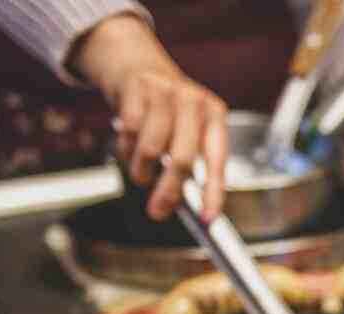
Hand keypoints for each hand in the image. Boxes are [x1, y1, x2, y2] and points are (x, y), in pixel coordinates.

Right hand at [72, 14, 229, 221]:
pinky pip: (128, 134)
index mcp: (214, 115)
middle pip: (183, 160)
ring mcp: (165, 93)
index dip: (214, 192)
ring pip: (151, 150)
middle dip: (169, 192)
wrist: (135, 64)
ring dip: (142, 171)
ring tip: (141, 173)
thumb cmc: (165, 109)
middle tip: (158, 211)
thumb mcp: (187, 129)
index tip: (208, 219)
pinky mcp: (136, 89)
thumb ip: (189, 164)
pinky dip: (125, 149)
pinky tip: (128, 145)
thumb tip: (182, 206)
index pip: (218, 160)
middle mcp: (193, 102)